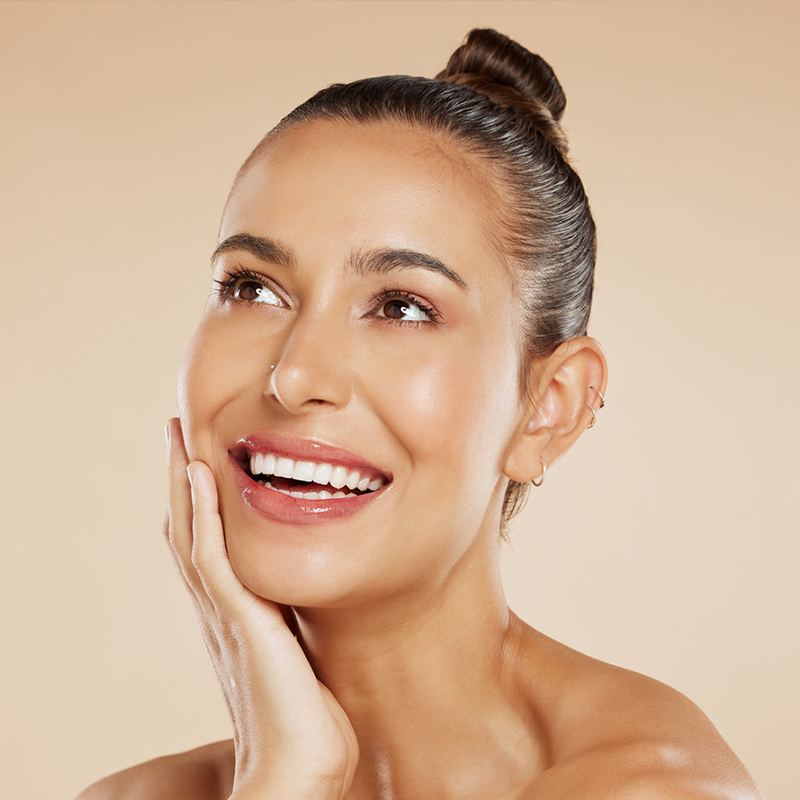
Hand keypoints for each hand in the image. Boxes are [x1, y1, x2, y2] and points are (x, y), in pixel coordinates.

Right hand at [163, 418, 358, 798]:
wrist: (302, 768)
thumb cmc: (309, 723)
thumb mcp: (302, 655)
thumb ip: (295, 625)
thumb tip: (311, 603)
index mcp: (234, 617)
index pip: (206, 549)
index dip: (197, 505)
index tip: (199, 462)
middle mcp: (219, 611)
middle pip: (188, 532)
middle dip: (182, 481)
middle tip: (177, 434)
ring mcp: (222, 614)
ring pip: (190, 534)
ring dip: (183, 482)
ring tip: (178, 436)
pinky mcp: (237, 620)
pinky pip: (211, 555)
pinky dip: (201, 513)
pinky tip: (201, 474)